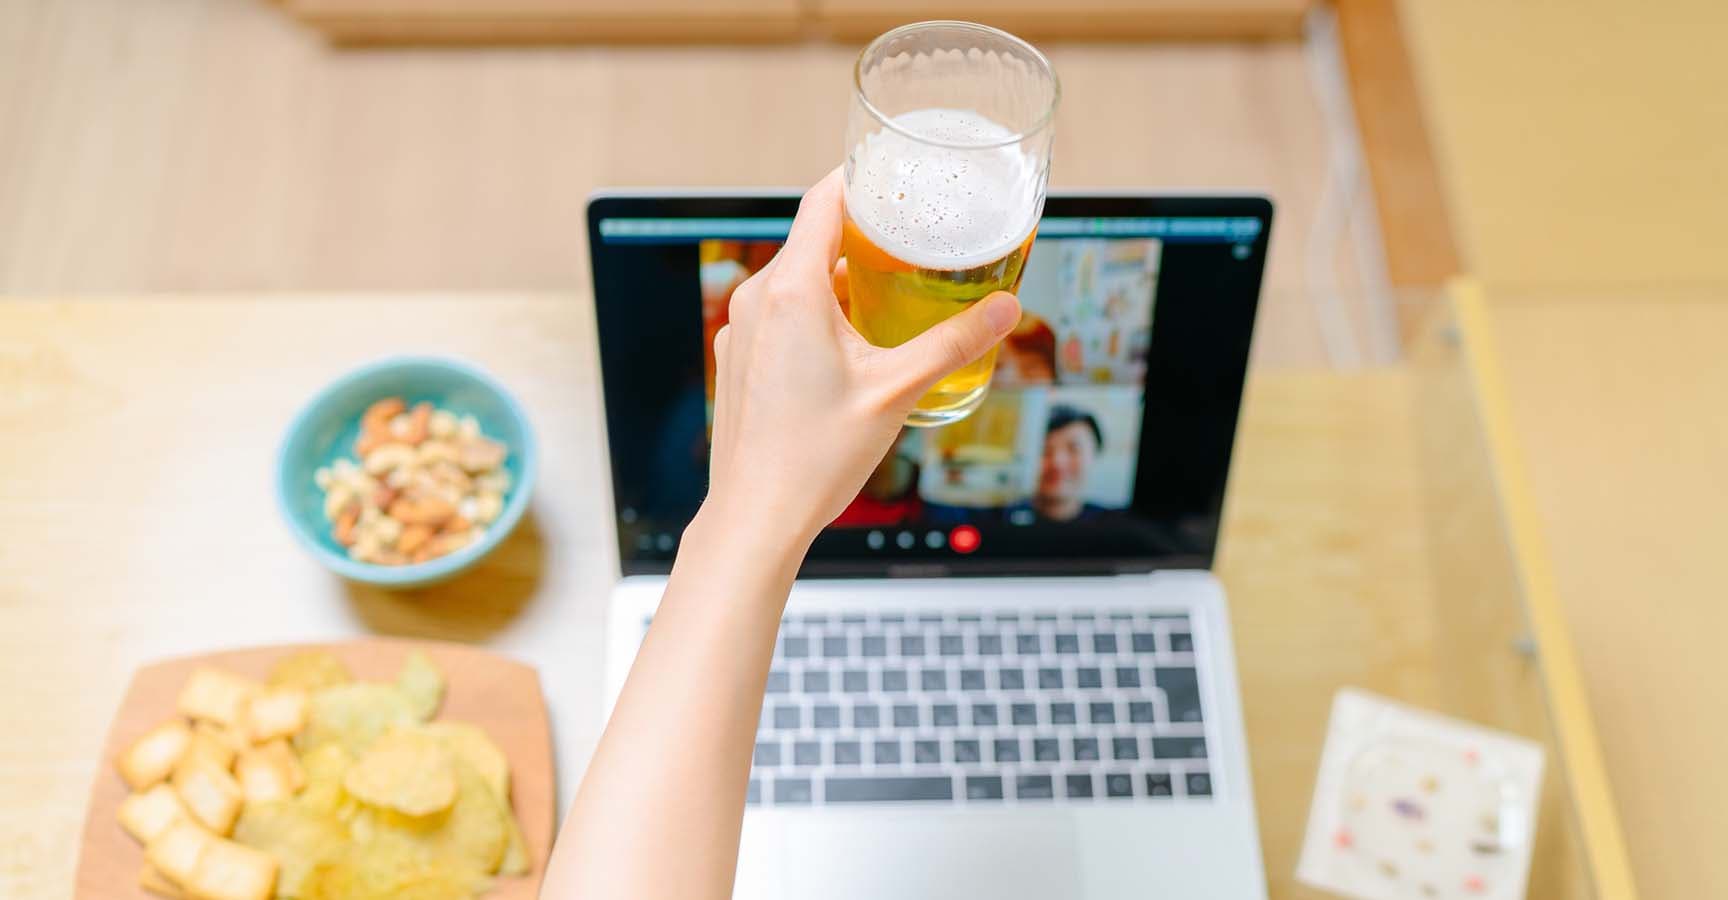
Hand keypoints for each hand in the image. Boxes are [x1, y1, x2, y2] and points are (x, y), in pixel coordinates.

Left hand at [703, 168, 1020, 543]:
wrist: (756, 518)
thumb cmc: (815, 458)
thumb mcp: (898, 391)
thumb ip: (954, 343)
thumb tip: (1006, 310)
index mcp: (790, 290)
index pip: (823, 201)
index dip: (861, 179)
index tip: (896, 174)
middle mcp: (756, 299)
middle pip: (812, 239)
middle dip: (864, 236)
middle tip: (914, 238)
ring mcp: (742, 331)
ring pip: (796, 281)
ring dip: (842, 280)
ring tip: (892, 292)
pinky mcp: (739, 361)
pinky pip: (780, 316)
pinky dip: (817, 314)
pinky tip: (853, 344)